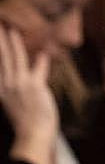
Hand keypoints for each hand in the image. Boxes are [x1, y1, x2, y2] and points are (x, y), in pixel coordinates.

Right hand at [0, 23, 59, 163]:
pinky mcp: (33, 87)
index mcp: (3, 88)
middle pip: (2, 59)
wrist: (34, 134)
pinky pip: (36, 68)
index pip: (0, 64)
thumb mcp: (26, 94)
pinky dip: (40, 59)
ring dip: (11, 43)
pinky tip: (42, 50)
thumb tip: (41, 56)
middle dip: (0, 41)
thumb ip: (33, 74)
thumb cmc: (32, 116)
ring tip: (9, 29)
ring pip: (14, 59)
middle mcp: (7, 86)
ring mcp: (19, 86)